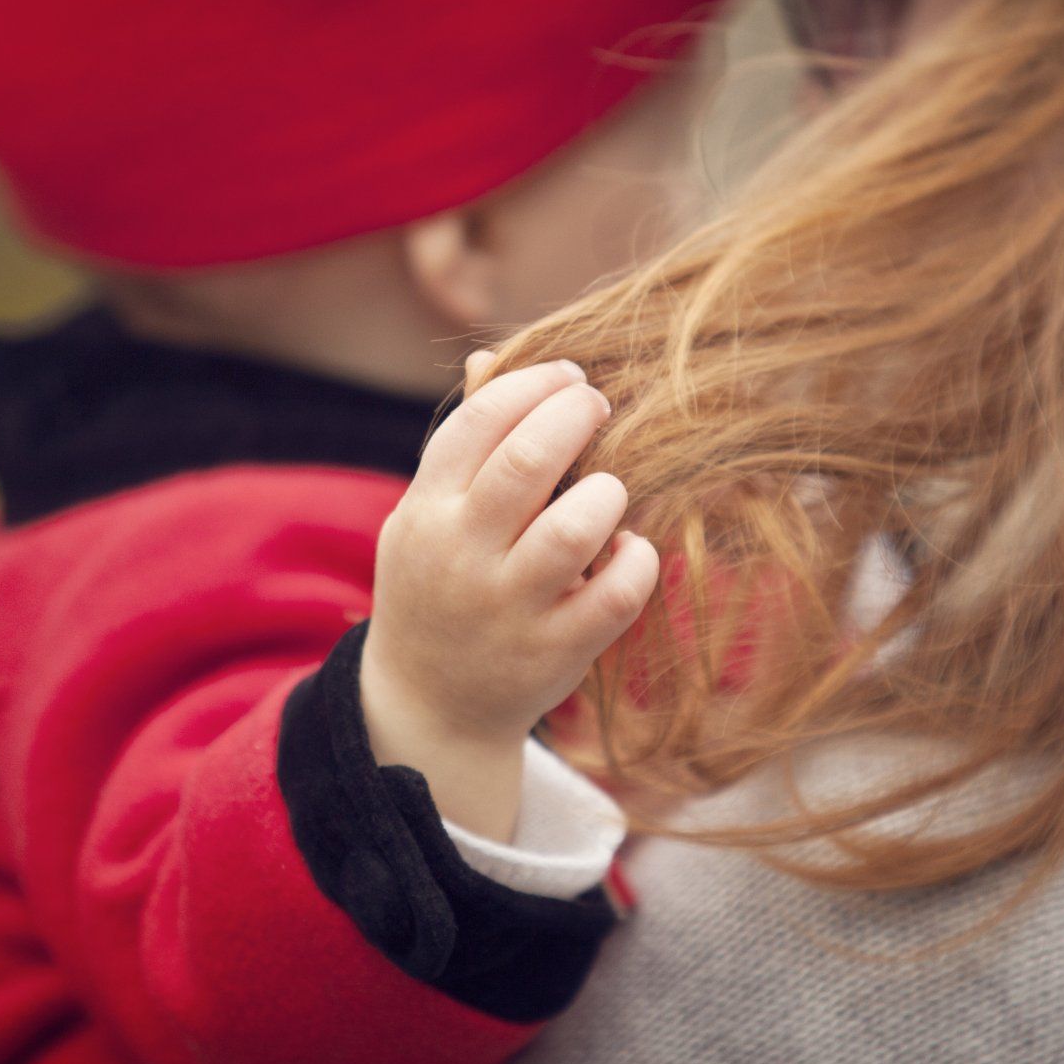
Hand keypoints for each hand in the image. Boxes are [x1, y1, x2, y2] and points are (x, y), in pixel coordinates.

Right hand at [360, 352, 659, 840]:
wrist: (430, 704)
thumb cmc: (438, 586)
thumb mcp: (425, 515)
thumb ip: (460, 446)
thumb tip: (490, 358)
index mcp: (427, 510)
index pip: (482, 419)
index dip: (536, 383)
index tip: (571, 378)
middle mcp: (462, 555)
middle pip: (528, 459)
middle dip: (577, 416)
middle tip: (600, 410)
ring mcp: (508, 607)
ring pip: (575, 529)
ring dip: (607, 494)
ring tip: (609, 492)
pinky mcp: (555, 651)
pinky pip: (616, 596)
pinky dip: (637, 563)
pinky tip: (628, 552)